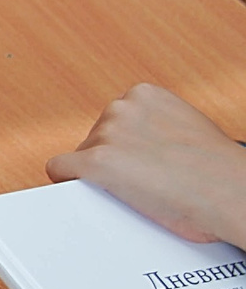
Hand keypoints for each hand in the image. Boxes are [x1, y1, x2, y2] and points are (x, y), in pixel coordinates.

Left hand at [48, 83, 245, 245]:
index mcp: (145, 94)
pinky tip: (86, 193)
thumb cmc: (219, 172)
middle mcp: (121, 107)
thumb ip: (155, 128)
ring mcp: (107, 133)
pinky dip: (68, 183)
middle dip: (111, 162)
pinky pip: (60, 170)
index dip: (123, 148)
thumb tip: (137, 147)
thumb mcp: (186, 128)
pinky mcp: (95, 161)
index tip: (138, 163)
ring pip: (79, 158)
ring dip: (98, 176)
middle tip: (141, 184)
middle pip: (92, 139)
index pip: (111, 121)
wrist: (234, 194)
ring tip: (136, 192)